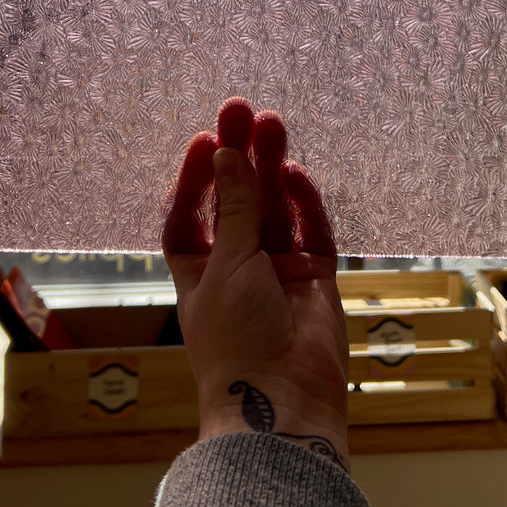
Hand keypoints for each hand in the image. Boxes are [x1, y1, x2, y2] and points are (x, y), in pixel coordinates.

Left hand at [162, 98, 349, 469]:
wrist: (282, 398)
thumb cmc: (235, 338)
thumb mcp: (225, 264)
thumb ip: (234, 208)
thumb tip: (228, 153)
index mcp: (198, 271)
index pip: (191, 214)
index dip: (196, 178)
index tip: (203, 139)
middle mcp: (238, 266)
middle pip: (237, 200)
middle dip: (239, 156)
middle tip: (241, 108)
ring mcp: (279, 271)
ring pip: (274, 208)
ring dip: (272, 166)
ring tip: (273, 122)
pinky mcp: (316, 278)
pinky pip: (310, 231)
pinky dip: (304, 202)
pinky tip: (294, 172)